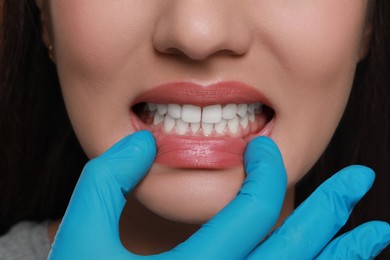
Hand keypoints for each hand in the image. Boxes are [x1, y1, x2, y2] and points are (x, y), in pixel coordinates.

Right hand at [48, 131, 389, 258]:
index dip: (265, 170)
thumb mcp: (83, 233)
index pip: (252, 211)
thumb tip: (146, 141)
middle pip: (293, 250)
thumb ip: (108, 177)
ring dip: (339, 257)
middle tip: (361, 180)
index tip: (264, 147)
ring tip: (375, 233)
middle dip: (330, 212)